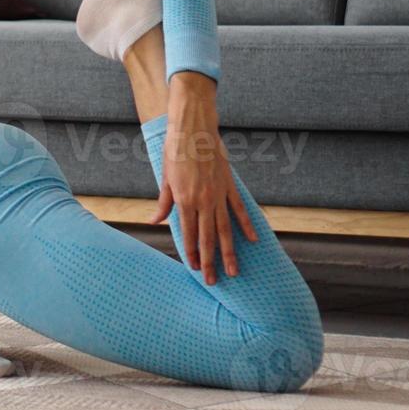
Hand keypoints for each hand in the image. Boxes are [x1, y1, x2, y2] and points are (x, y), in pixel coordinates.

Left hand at [148, 72, 258, 285]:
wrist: (193, 128)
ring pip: (226, 229)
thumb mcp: (165, 178)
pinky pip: (240, 209)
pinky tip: (253, 241)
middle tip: (213, 281)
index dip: (192, 253)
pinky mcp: (229, 185)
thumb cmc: (174, 151)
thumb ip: (164, 203)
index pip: (189, 234)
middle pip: (209, 237)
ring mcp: (219, 194)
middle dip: (210, 261)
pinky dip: (247, 225)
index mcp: (185, 200)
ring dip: (229, 252)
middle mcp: (203, 200)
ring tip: (233, 271)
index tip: (194, 269)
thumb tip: (155, 221)